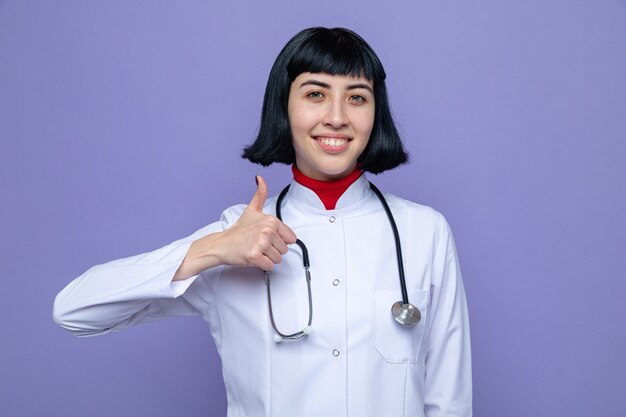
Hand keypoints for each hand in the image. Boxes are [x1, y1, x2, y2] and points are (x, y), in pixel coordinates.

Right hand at [172, 176, 296, 280]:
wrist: (221, 244)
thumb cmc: (238, 231)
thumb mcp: (252, 210)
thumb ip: (260, 194)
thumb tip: (260, 178)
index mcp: (271, 220)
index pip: (290, 238)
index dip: (279, 240)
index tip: (267, 238)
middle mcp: (267, 230)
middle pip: (284, 249)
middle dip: (273, 250)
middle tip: (259, 245)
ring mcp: (261, 243)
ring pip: (278, 259)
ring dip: (268, 258)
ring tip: (256, 250)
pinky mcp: (254, 256)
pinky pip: (269, 266)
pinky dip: (263, 265)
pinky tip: (254, 257)